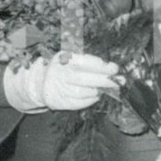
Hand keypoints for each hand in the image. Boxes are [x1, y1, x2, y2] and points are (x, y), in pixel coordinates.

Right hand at [4, 51, 118, 112]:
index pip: (85, 63)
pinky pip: (79, 103)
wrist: (41, 83)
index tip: (114, 68)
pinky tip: (96, 95)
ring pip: (83, 92)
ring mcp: (59, 89)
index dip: (101, 66)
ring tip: (106, 88)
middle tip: (119, 81)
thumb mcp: (70, 58)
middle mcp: (59, 74)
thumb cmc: (62, 69)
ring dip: (98, 90)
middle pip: (85, 79)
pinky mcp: (59, 102)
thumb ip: (87, 61)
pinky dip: (90, 100)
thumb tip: (108, 66)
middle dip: (105, 80)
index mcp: (63, 59)